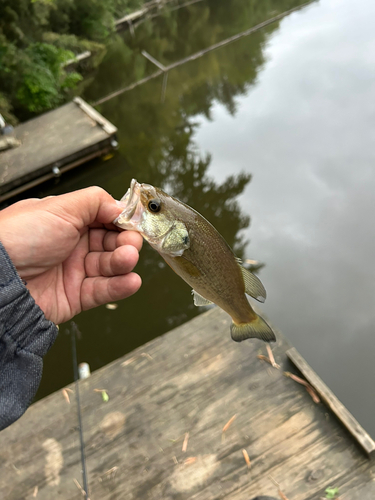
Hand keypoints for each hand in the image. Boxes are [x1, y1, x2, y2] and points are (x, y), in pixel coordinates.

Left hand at [0, 187, 141, 323]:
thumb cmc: (18, 238)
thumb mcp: (59, 207)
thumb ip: (95, 202)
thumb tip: (121, 205)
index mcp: (67, 221)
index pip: (105, 219)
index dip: (121, 221)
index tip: (134, 223)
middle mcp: (72, 245)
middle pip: (112, 242)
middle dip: (125, 242)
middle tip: (130, 243)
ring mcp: (74, 271)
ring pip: (110, 266)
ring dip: (124, 262)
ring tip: (127, 259)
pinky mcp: (76, 296)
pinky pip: (104, 290)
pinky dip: (120, 286)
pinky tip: (130, 280)